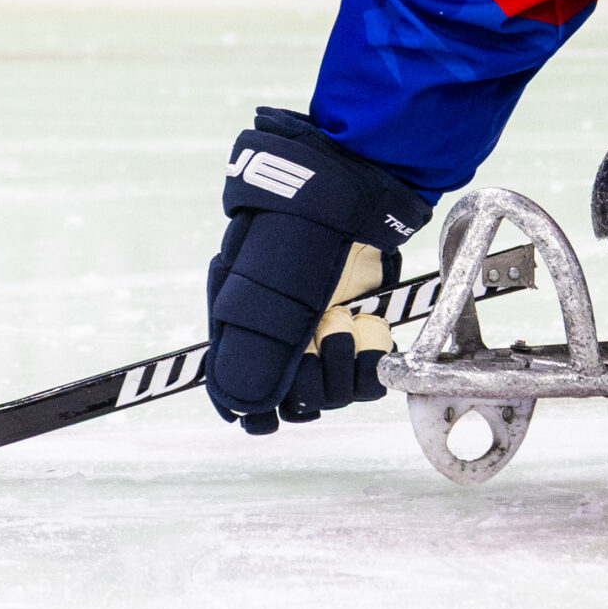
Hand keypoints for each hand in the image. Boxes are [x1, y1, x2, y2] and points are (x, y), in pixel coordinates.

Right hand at [204, 109, 429, 434]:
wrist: (361, 188)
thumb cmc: (306, 225)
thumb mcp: (272, 282)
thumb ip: (255, 345)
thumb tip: (242, 407)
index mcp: (240, 317)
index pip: (236, 388)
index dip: (251, 410)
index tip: (266, 420)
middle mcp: (278, 329)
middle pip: (287, 396)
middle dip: (309, 379)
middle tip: (323, 332)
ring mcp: (319, 329)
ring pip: (327, 391)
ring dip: (342, 365)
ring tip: (347, 319)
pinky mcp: (358, 327)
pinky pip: (364, 378)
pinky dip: (371, 363)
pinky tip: (370, 330)